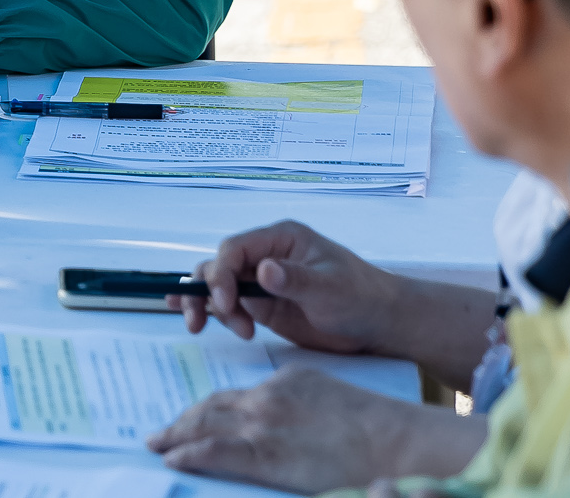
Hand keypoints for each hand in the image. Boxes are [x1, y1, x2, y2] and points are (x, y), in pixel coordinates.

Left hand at [147, 369, 473, 491]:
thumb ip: (302, 404)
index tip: (194, 417)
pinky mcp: (264, 454)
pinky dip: (189, 454)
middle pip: (212, 406)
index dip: (210, 409)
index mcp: (285, 382)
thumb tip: (290, 426)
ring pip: (206, 426)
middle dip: (184, 420)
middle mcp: (267, 398)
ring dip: (177, 436)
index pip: (236, 395)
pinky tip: (173, 459)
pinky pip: (215, 452)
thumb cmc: (377, 428)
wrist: (394, 439)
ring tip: (159, 445)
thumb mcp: (331, 398)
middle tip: (162, 433)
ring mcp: (263, 425)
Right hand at [169, 220, 394, 350]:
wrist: (380, 324)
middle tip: (205, 322)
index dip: (221, 274)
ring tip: (217, 329)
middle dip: (206, 292)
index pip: (234, 250)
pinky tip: (189, 315)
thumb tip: (263, 269)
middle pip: (217, 266)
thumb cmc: (362, 298)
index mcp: (279, 239)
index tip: (225, 302)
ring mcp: (261, 282)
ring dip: (209, 306)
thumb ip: (295, 280)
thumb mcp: (331, 289)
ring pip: (217, 286)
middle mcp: (264, 256)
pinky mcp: (262, 306)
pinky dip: (208, 309)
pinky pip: (228, 304)